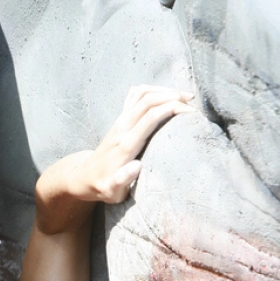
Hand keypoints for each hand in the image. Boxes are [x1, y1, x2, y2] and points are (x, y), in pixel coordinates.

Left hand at [68, 85, 193, 203]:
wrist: (86, 176)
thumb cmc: (104, 186)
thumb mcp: (111, 191)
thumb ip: (122, 180)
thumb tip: (136, 167)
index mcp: (125, 144)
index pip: (150, 117)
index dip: (171, 109)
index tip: (192, 114)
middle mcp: (122, 127)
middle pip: (148, 100)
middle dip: (173, 97)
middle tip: (193, 106)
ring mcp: (120, 120)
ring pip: (142, 93)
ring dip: (164, 91)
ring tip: (185, 98)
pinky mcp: (120, 118)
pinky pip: (136, 95)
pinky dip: (153, 90)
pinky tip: (167, 95)